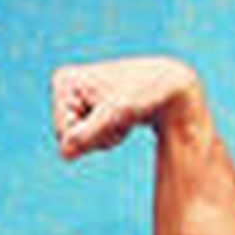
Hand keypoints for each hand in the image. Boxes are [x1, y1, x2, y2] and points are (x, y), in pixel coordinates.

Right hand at [50, 56, 202, 159]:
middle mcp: (66, 86)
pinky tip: (123, 119)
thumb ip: (86, 137)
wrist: (172, 87)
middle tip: (121, 118)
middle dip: (96, 135)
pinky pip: (86, 137)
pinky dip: (107, 134)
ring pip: (76, 138)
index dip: (90, 132)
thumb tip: (64, 154)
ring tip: (124, 117)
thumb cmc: (145, 94)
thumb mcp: (115, 116)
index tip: (114, 110)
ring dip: (104, 136)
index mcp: (65, 80)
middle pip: (65, 134)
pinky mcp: (87, 107)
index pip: (62, 131)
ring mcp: (76, 97)